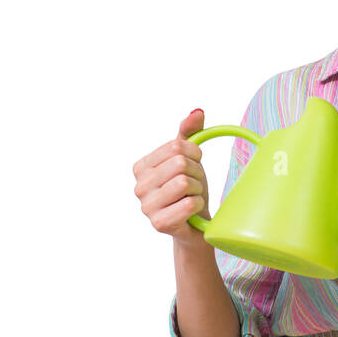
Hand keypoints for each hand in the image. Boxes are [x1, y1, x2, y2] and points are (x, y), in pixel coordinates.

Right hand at [133, 108, 211, 244]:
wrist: (195, 224)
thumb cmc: (190, 189)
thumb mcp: (190, 158)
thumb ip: (190, 132)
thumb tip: (197, 112)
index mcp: (141, 166)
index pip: (176, 146)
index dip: (194, 154)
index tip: (193, 165)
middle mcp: (138, 186)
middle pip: (180, 164)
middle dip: (197, 173)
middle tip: (194, 185)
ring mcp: (146, 206)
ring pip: (184, 183)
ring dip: (198, 189)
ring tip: (192, 196)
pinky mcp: (159, 224)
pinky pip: (189, 204)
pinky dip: (198, 205)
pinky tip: (191, 210)